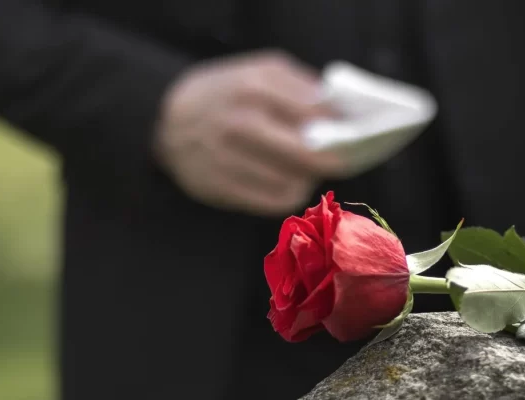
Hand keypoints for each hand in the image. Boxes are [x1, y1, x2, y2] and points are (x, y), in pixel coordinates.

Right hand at [154, 51, 345, 215]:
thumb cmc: (227, 93)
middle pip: (306, 155)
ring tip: (311, 168)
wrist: (167, 120)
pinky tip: (291, 181)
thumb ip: (302, 86)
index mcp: (252, 88)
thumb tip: (342, 112)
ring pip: (292, 182)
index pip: (314, 114)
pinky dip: (290, 193)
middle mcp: (238, 123)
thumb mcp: (260, 72)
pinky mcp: (220, 188)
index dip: (341, 126)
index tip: (356, 131)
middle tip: (345, 159)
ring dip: (309, 178)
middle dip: (333, 160)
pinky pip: (273, 201)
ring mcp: (226, 159)